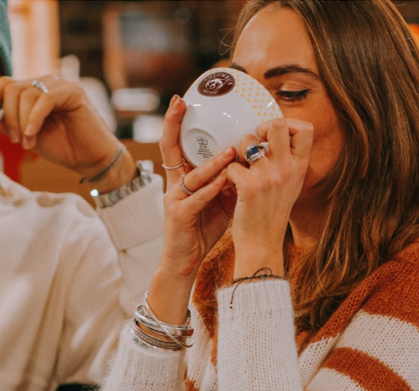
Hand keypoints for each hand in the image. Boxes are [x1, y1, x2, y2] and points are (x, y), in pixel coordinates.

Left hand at [0, 76, 132, 190]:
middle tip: (14, 140)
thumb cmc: (63, 147)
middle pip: (12, 88)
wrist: (91, 159)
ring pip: (26, 94)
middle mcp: (47, 83)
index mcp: (35, 90)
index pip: (5, 83)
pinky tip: (33, 136)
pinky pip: (44, 100)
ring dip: (22, 123)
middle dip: (8, 116)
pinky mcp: (73, 93)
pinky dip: (34, 119)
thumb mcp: (25, 135)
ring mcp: (61, 86)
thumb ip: (6, 123)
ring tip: (29, 144)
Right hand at [143, 95, 236, 325]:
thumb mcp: (219, 199)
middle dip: (172, 125)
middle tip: (180, 104)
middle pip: (169, 149)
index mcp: (182, 178)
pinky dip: (212, 190)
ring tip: (231, 152)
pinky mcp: (178, 216)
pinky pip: (197, 199)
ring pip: (193, 175)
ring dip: (213, 163)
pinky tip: (225, 182)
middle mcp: (173, 184)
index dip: (175, 122)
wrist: (186, 261)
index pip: (176, 144)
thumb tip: (250, 160)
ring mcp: (173, 200)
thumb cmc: (202, 228)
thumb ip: (229, 179)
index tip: (180, 100)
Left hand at [227, 118, 312, 277]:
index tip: (274, 135)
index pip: (305, 128)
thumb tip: (276, 134)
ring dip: (238, 151)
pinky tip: (231, 185)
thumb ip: (287, 161)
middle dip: (261, 128)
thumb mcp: (290, 185)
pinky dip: (228, 173)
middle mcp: (288, 168)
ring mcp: (269, 176)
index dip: (288, 123)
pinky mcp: (249, 187)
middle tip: (254, 143)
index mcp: (300, 167)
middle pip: (278, 124)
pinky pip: (232, 164)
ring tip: (239, 168)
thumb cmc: (271, 214)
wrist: (262, 244)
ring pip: (248, 140)